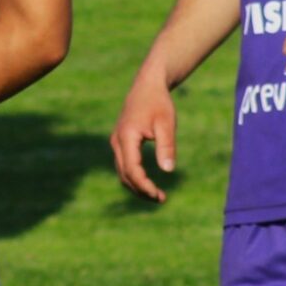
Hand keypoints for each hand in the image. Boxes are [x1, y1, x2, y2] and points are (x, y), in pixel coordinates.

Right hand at [110, 66, 179, 202]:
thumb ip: (167, 146)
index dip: (144, 185)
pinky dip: (134, 177)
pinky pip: (124, 166)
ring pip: (122, 172)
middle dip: (141, 190)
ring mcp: (117, 142)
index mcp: (126, 136)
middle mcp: (117, 141)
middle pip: (124, 174)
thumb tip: (168, 170)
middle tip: (161, 199)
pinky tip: (149, 184)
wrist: (147, 86)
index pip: (132, 169)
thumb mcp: (167, 123)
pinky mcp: (121, 143)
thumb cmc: (159, 103)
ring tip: (157, 195)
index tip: (158, 195)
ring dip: (137, 186)